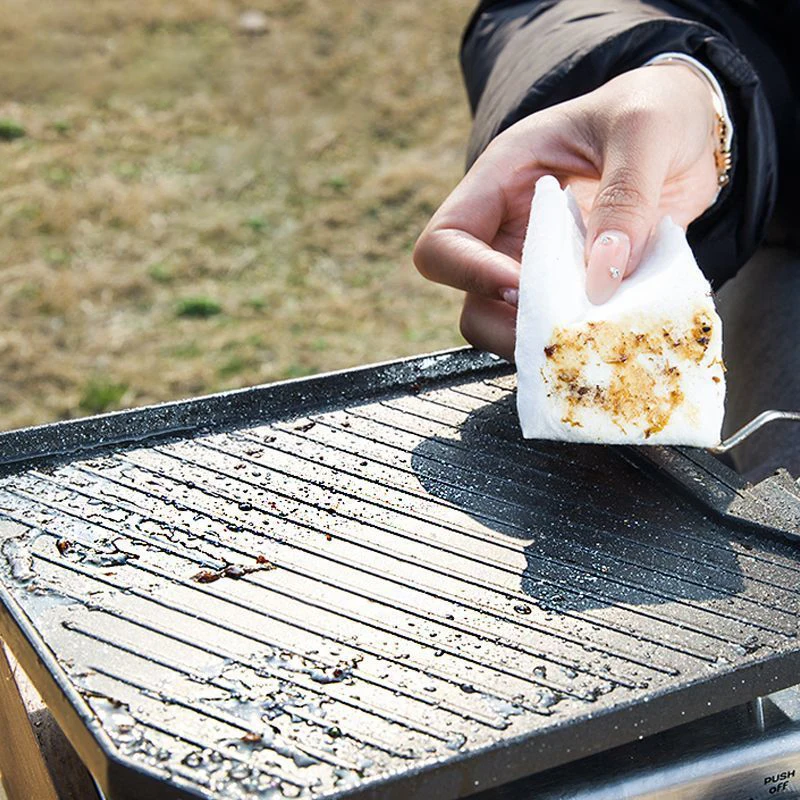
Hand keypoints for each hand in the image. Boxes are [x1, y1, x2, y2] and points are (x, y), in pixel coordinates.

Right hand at [413, 64, 719, 359]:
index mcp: (501, 182)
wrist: (694, 131)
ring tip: (601, 334)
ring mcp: (542, 268)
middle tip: (567, 329)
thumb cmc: (654, 108)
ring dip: (551, 342)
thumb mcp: (644, 128)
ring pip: (514, 330)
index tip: (525, 287)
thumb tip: (601, 275)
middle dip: (511, 327)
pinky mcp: (578, 291)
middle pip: (473, 304)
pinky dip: (589, 343)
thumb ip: (626, 196)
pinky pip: (566, 332)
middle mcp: (509, 232)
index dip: (470, 273)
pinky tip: (624, 330)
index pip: (444, 242)